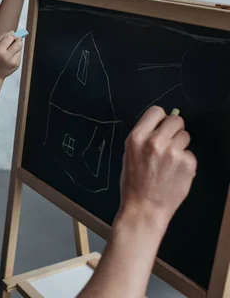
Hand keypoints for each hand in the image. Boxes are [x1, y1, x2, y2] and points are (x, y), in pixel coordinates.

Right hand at [0, 32, 22, 79]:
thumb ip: (2, 38)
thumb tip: (13, 31)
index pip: (10, 38)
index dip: (11, 36)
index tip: (11, 36)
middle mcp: (7, 56)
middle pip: (19, 43)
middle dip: (18, 39)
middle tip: (15, 40)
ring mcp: (13, 61)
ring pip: (19, 49)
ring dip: (16, 48)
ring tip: (8, 52)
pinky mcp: (16, 65)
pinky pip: (19, 55)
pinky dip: (15, 54)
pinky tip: (9, 58)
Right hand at [120, 106, 196, 226]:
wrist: (144, 208)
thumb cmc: (133, 183)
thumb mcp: (129, 154)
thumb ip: (144, 138)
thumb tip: (162, 124)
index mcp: (137, 137)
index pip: (156, 111)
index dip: (160, 119)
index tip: (160, 127)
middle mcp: (155, 141)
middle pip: (176, 120)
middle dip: (174, 130)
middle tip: (169, 143)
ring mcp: (173, 152)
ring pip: (186, 136)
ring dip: (181, 145)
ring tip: (170, 161)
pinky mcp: (188, 164)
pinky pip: (191, 154)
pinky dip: (185, 162)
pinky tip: (175, 172)